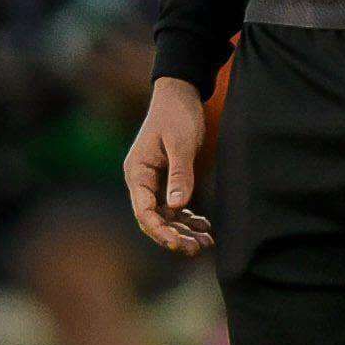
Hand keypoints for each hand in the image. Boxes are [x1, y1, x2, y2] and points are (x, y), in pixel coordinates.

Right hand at [125, 79, 213, 254]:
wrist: (180, 94)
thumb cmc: (177, 115)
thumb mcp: (180, 143)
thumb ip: (179, 174)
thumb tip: (177, 205)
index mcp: (138, 173)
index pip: (144, 211)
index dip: (160, 231)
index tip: (178, 243)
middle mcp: (143, 181)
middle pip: (154, 218)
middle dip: (174, 236)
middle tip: (197, 249)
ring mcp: (155, 181)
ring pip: (166, 215)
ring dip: (183, 230)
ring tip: (206, 243)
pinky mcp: (169, 179)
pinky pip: (176, 206)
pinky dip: (188, 217)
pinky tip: (205, 226)